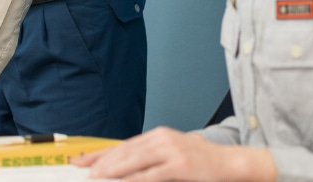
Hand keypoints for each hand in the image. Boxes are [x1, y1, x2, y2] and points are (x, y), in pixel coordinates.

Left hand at [74, 127, 276, 181]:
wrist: (231, 162)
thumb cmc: (200, 162)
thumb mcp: (172, 155)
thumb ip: (149, 160)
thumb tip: (123, 171)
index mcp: (157, 136)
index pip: (122, 145)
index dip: (99, 154)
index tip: (80, 162)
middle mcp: (161, 139)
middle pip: (124, 151)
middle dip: (101, 163)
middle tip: (83, 173)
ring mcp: (171, 150)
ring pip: (134, 160)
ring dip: (113, 170)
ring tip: (96, 177)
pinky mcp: (180, 164)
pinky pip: (152, 174)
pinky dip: (135, 179)